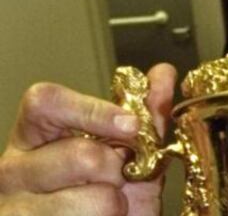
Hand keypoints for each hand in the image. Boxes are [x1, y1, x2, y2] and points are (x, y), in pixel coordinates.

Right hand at [0, 64, 175, 215]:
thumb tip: (163, 73)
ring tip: (107, 206)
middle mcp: (15, 167)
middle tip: (117, 179)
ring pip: (96, 198)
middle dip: (118, 169)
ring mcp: (16, 206)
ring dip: (117, 203)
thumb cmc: (106, 194)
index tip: (132, 126)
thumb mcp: (130, 153)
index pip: (47, 102)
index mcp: (35, 136)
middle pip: (82, 155)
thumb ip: (147, 114)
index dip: (94, 110)